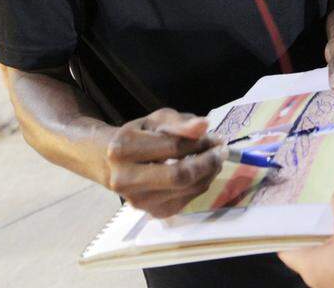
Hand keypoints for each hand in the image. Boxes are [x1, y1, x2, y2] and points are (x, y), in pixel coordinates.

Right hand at [106, 109, 223, 217]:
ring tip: (214, 158)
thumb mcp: (156, 121)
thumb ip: (180, 123)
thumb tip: (205, 125)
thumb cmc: (138, 137)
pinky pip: (188, 199)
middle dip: (208, 162)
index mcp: (123, 149)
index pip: (173, 147)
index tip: (216, 137)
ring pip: (188, 189)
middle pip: (180, 176)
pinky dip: (200, 184)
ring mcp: (139, 201)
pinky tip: (201, 172)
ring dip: (208, 173)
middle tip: (222, 151)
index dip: (200, 142)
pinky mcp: (153, 213)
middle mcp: (126, 179)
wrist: (111, 164)